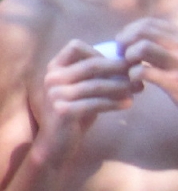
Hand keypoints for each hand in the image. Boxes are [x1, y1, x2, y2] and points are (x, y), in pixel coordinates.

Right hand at [32, 38, 134, 159]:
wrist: (55, 143)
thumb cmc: (73, 112)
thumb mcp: (80, 89)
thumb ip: (94, 76)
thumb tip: (128, 63)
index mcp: (54, 68)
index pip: (75, 47)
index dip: (99, 52)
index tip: (117, 62)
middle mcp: (52, 78)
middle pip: (91, 64)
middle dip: (118, 67)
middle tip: (138, 72)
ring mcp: (55, 95)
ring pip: (96, 85)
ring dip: (121, 86)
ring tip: (138, 89)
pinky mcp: (63, 111)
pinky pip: (95, 103)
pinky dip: (115, 102)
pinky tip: (128, 103)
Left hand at [118, 18, 177, 104]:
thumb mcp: (174, 54)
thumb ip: (161, 43)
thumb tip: (128, 35)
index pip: (148, 24)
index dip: (129, 32)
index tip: (125, 45)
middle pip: (142, 31)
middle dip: (124, 42)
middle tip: (123, 57)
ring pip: (142, 48)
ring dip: (128, 58)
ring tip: (131, 68)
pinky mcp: (174, 82)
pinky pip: (142, 71)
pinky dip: (132, 75)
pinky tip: (136, 81)